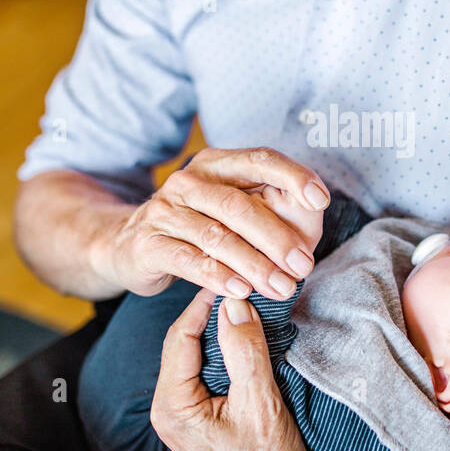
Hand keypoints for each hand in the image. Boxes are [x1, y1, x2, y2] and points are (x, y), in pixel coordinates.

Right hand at [95, 146, 329, 300]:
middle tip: (304, 266)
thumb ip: (272, 208)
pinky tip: (242, 291)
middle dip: (278, 238)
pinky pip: (189, 261)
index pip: (259, 159)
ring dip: (255, 265)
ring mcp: (165, 211)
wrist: (128, 246)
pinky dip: (218, 276)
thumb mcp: (233, 213)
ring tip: (281, 287)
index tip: (321, 200)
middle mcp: (188, 182)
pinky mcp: (148, 243)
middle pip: (240, 206)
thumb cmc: (197, 229)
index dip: (292, 176)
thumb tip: (312, 214)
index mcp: (216, 164)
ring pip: (217, 237)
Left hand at [149, 288, 333, 450]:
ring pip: (202, 360)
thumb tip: (233, 304)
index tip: (233, 277)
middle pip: (189, 345)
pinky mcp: (206, 423)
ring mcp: (188, 419)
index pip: (182, 336)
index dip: (206, 302)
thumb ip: (244, 351)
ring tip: (252, 306)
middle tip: (244, 286)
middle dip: (215, 315)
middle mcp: (171, 411)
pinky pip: (212, 376)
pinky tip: (253, 341)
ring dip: (225, 334)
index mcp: (172, 406)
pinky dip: (231, 355)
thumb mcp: (260, 405)